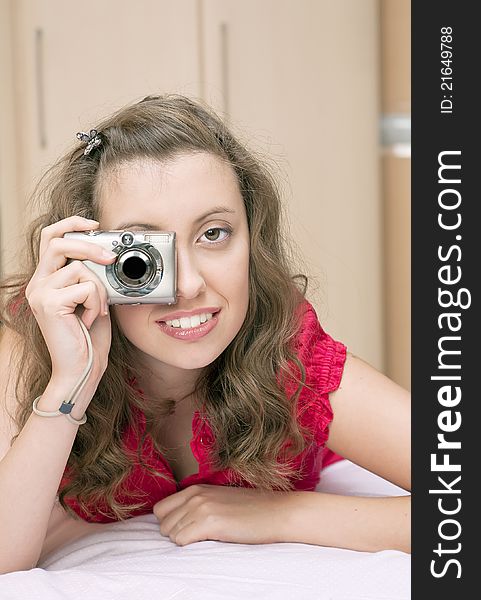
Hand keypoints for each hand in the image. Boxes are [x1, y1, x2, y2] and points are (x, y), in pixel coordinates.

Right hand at [25, 216, 116, 391]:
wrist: (82, 368)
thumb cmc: (89, 338)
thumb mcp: (92, 299)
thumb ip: (91, 277)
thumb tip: (107, 255)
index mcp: (46, 280)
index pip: (50, 238)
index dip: (71, 224)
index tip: (95, 224)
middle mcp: (38, 284)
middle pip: (57, 241)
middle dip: (89, 244)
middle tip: (111, 258)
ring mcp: (40, 293)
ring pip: (80, 268)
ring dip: (100, 290)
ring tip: (98, 311)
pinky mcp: (49, 304)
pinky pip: (85, 287)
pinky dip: (97, 303)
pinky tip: (91, 319)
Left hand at [153, 483, 291, 545]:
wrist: (277, 513)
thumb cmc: (251, 510)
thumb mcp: (219, 499)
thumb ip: (197, 505)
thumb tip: (179, 522)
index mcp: (196, 488)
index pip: (160, 509)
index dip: (170, 523)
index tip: (186, 530)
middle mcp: (195, 495)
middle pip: (162, 523)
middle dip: (175, 534)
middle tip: (198, 537)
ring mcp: (201, 507)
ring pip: (170, 534)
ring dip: (184, 541)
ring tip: (206, 539)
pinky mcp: (210, 522)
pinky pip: (181, 541)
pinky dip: (190, 547)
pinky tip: (209, 542)